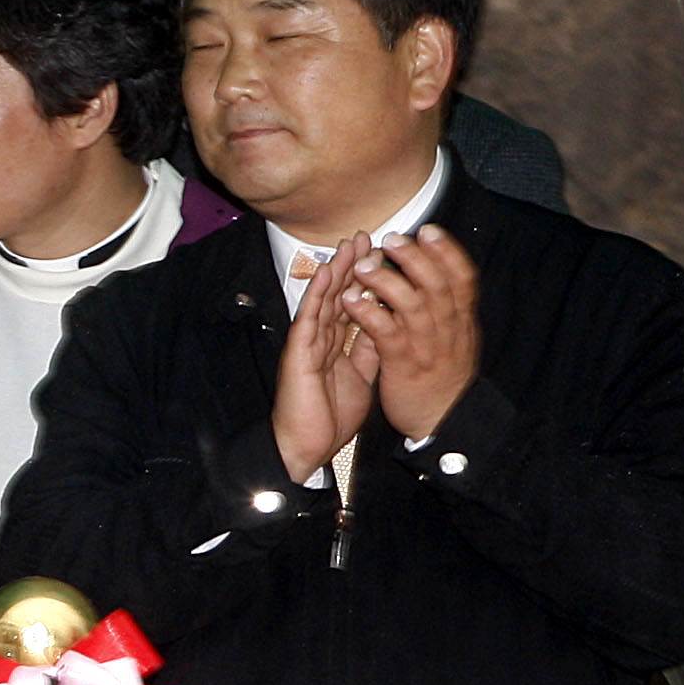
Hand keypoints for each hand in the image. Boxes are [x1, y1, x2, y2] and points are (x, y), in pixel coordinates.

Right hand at [269, 243, 381, 481]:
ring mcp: (308, 343)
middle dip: (353, 266)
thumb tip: (384, 323)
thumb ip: (369, 349)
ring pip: (324, 299)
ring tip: (349, 243)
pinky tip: (328, 272)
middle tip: (367, 237)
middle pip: (339, 295)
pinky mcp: (299, 351)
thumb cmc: (329, 417)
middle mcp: (320, 339)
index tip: (382, 257)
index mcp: (335, 345)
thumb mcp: (361, 377)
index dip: (366, 282)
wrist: (305, 447)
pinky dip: (318, 293)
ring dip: (337, 270)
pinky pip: (310, 316)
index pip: (352, 306)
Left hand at [338, 227, 480, 439]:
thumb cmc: (443, 374)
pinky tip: (350, 300)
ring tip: (363, 265)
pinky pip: (386, 333)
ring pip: (411, 305)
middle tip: (392, 239)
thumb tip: (435, 271)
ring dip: (386, 281)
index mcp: (461, 320)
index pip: (462, 278)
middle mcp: (448, 328)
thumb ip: (446, 307)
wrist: (443, 419)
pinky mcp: (403, 364)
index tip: (428, 230)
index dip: (447, 252)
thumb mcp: (455, 337)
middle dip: (414, 258)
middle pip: (436, 284)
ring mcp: (427, 346)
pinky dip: (368, 313)